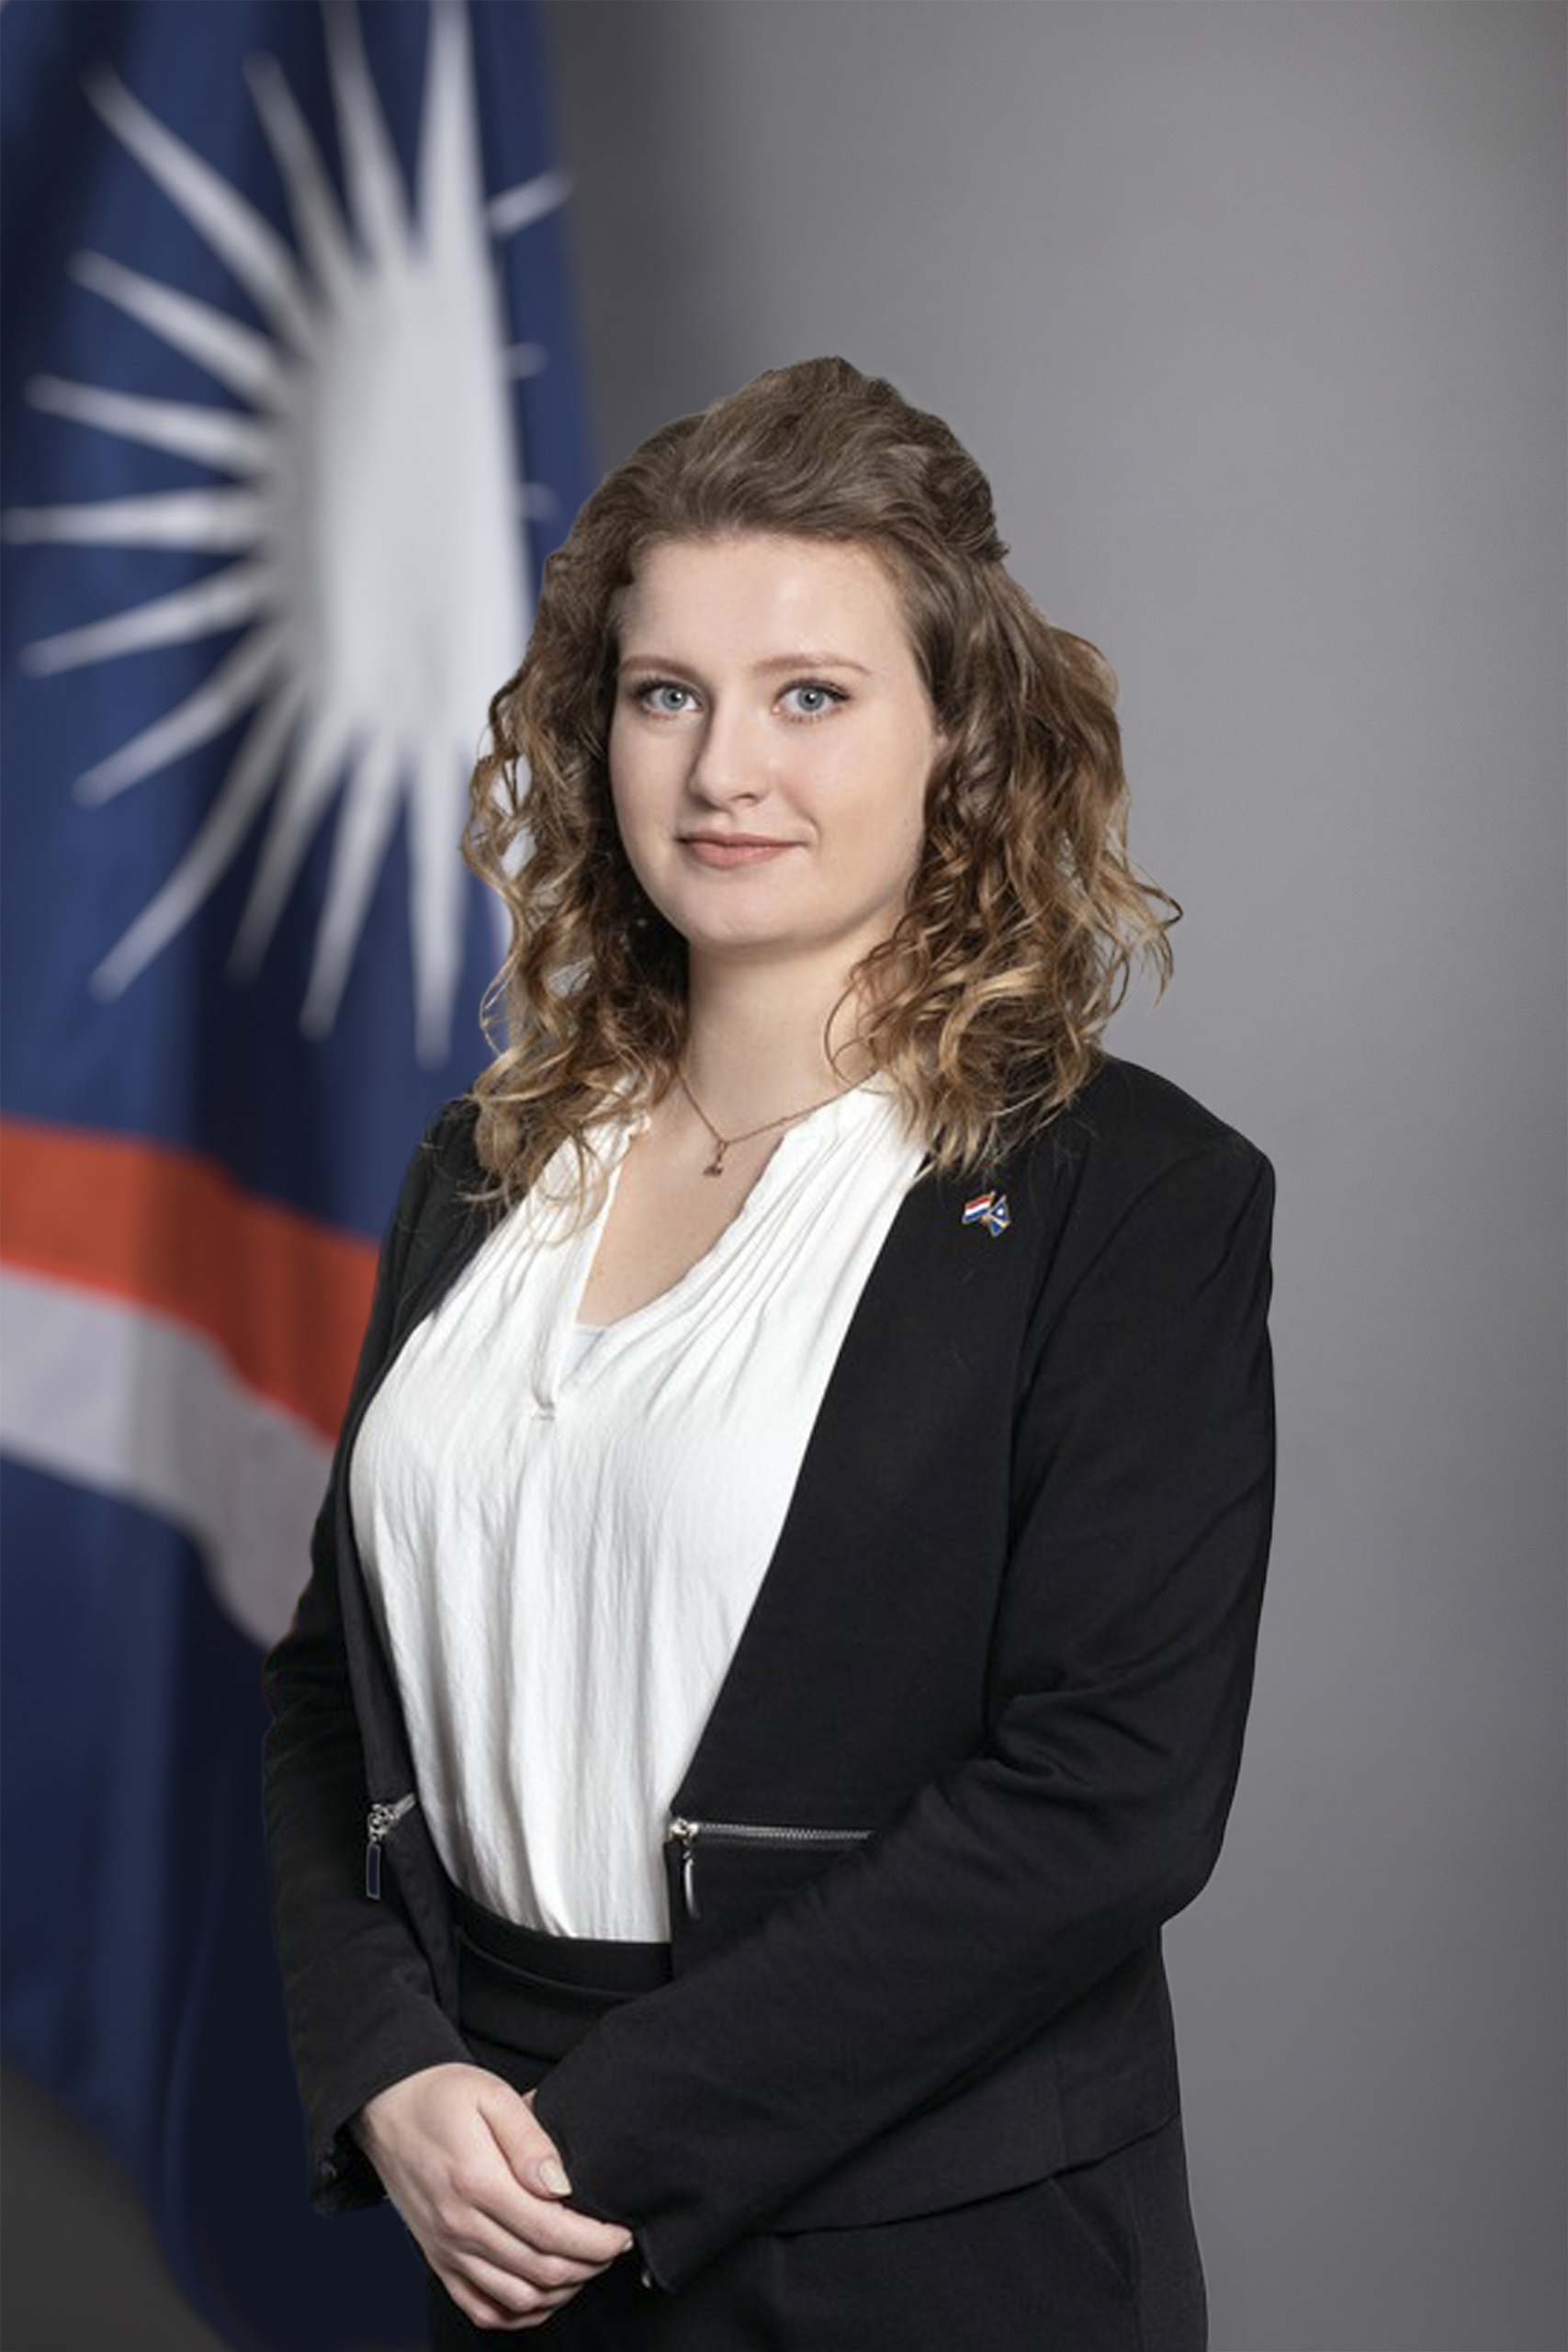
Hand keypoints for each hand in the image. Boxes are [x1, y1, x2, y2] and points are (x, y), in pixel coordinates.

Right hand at [354, 2063, 632, 2329]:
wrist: (386, 2109)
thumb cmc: (442, 2097)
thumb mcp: (492, 2096)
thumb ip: (530, 2141)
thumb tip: (561, 2185)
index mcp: (477, 2184)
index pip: (551, 2232)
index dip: (596, 2241)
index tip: (621, 2233)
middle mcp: (460, 2227)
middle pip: (541, 2271)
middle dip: (589, 2266)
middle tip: (612, 2248)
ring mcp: (447, 2251)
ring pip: (518, 2298)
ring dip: (562, 2291)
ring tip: (586, 2266)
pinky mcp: (439, 2261)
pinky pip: (483, 2309)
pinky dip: (520, 2313)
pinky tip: (544, 2293)